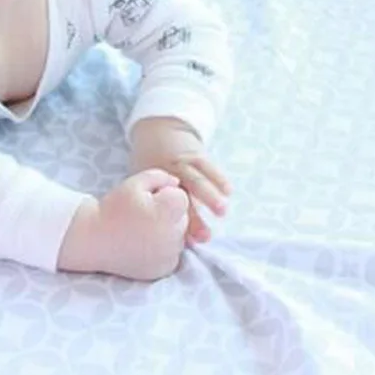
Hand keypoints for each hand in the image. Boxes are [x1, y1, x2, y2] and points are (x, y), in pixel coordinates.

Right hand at [58, 169, 188, 280]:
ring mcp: (169, 255)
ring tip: (142, 230)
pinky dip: (163, 249)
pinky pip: (173, 253)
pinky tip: (143, 244)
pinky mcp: (165, 268)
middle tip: (143, 216)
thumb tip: (177, 183)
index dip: (164, 195)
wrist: (93, 240)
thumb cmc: (113, 208)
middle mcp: (172, 235)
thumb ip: (160, 176)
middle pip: (183, 217)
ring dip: (167, 231)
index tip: (146, 200)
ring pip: (179, 236)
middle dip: (168, 214)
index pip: (181, 198)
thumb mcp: (134, 183)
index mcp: (166, 212)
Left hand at [129, 117, 231, 245]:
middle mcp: (166, 174)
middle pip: (181, 198)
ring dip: (210, 197)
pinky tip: (229, 191)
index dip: (173, 225)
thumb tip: (169, 241)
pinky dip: (219, 178)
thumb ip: (157, 207)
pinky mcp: (196, 154)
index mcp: (151, 184)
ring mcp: (182, 163)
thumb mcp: (145, 182)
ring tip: (222, 212)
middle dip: (194, 217)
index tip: (184, 243)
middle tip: (206, 236)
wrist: (158, 131)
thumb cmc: (151, 166)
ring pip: (196, 180)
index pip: (162, 206)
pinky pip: (208, 166)